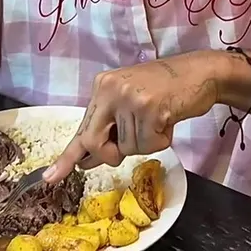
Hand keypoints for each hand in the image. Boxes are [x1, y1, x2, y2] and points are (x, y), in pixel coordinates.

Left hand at [44, 51, 224, 183]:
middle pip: (95, 142)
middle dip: (110, 154)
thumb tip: (88, 159)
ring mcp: (129, 98)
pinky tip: (168, 120)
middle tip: (132, 143)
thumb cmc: (166, 90)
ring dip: (146, 142)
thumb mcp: (129, 101)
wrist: (200, 72)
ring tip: (159, 119)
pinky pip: (148, 145)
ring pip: (127, 147)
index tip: (50, 178)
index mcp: (102, 86)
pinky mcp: (150, 109)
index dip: (67, 157)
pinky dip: (161, 141)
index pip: (82, 128)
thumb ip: (109, 127)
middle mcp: (110, 89)